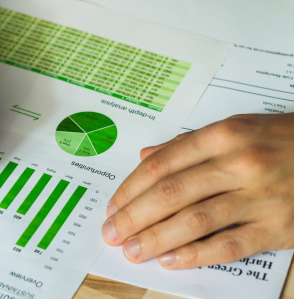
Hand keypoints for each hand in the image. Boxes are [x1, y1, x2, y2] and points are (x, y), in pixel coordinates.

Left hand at [102, 113, 293, 268]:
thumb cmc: (281, 139)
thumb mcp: (235, 127)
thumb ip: (186, 143)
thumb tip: (145, 155)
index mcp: (223, 136)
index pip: (162, 164)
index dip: (131, 188)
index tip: (113, 205)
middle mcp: (238, 163)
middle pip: (171, 193)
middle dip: (134, 216)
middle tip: (111, 232)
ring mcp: (259, 197)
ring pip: (195, 221)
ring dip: (157, 239)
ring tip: (132, 251)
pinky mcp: (278, 227)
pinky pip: (230, 245)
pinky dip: (196, 255)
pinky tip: (171, 261)